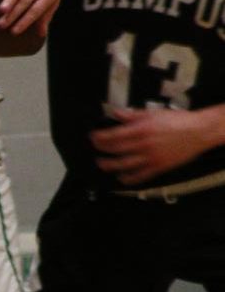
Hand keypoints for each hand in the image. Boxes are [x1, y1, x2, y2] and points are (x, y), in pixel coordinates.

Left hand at [89, 105, 214, 184]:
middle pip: (115, 150)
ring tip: (102, 164)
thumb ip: (132, 115)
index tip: (92, 137)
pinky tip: (121, 178)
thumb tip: (115, 113)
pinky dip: (128, 179)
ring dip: (110, 166)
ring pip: (124, 165)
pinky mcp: (158, 168)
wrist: (198, 132)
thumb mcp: (153, 113)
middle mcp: (143, 145)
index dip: (100, 137)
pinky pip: (140, 176)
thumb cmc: (177, 120)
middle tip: (95, 149)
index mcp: (141, 130)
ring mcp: (150, 158)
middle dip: (102, 150)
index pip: (113, 135)